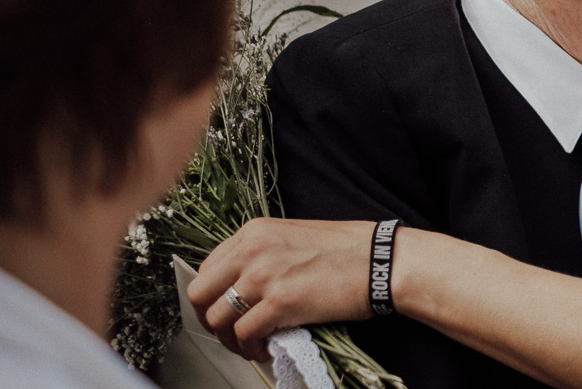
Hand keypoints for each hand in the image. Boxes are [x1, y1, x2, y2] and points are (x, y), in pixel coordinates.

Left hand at [187, 217, 378, 360]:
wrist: (382, 260)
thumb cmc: (350, 250)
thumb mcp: (296, 238)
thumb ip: (264, 255)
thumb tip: (244, 286)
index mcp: (255, 231)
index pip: (208, 268)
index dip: (212, 297)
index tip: (225, 311)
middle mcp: (252, 250)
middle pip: (200, 294)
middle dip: (210, 320)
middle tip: (229, 332)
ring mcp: (264, 275)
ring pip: (218, 319)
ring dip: (230, 340)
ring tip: (251, 345)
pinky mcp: (280, 302)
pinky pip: (244, 335)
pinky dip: (251, 349)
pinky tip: (267, 349)